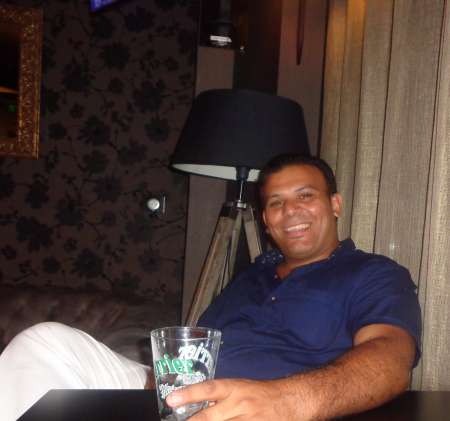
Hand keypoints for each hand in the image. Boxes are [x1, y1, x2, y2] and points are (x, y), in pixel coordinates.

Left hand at [166, 378, 312, 420]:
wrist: (290, 401)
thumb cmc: (260, 393)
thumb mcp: (240, 388)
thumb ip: (220, 398)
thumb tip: (195, 409)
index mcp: (235, 388)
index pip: (209, 389)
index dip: (189, 394)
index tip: (170, 400)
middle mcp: (239, 405)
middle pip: (209, 418)